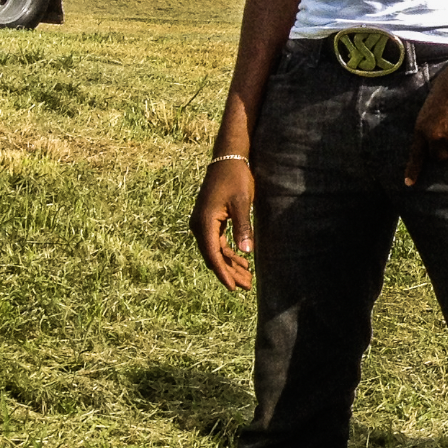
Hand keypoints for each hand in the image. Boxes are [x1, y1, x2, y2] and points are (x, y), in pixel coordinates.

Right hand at [192, 159, 255, 290]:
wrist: (227, 159)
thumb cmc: (236, 178)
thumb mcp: (242, 202)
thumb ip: (243, 227)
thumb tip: (246, 251)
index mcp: (204, 223)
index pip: (213, 255)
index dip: (223, 273)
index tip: (232, 288)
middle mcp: (199, 226)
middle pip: (213, 256)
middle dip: (229, 272)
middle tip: (246, 287)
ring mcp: (202, 224)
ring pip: (216, 251)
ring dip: (230, 265)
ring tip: (247, 279)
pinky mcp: (209, 221)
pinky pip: (217, 243)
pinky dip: (229, 253)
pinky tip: (242, 262)